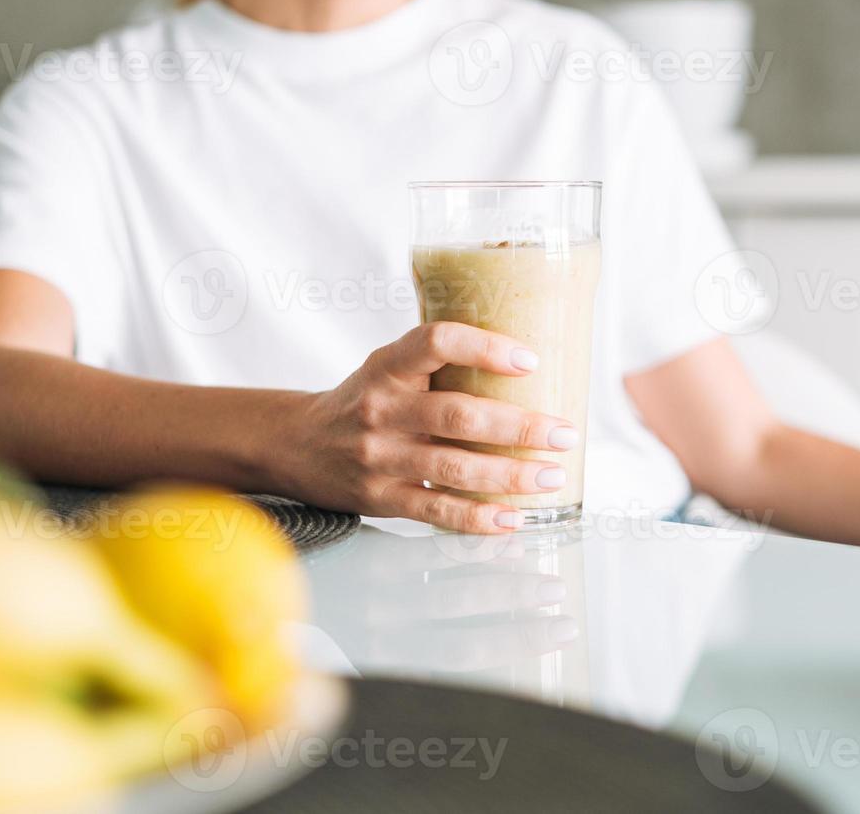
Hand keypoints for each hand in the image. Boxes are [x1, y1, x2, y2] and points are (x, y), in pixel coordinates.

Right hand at [272, 322, 578, 532]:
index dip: (484, 347)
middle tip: (564, 433)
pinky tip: (513, 518)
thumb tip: (529, 366)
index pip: (435, 342)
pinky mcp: (381, 498)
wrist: (295, 444)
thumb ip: (439, 364)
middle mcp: (381, 410)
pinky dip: (478, 518)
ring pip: (455, 468)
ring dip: (511, 475)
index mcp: (387, 367)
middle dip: (520, 427)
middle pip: (459, 415)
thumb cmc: (363, 400)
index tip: (530, 361)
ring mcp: (380, 457)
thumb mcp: (388, 367)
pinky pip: (436, 511)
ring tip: (551, 476)